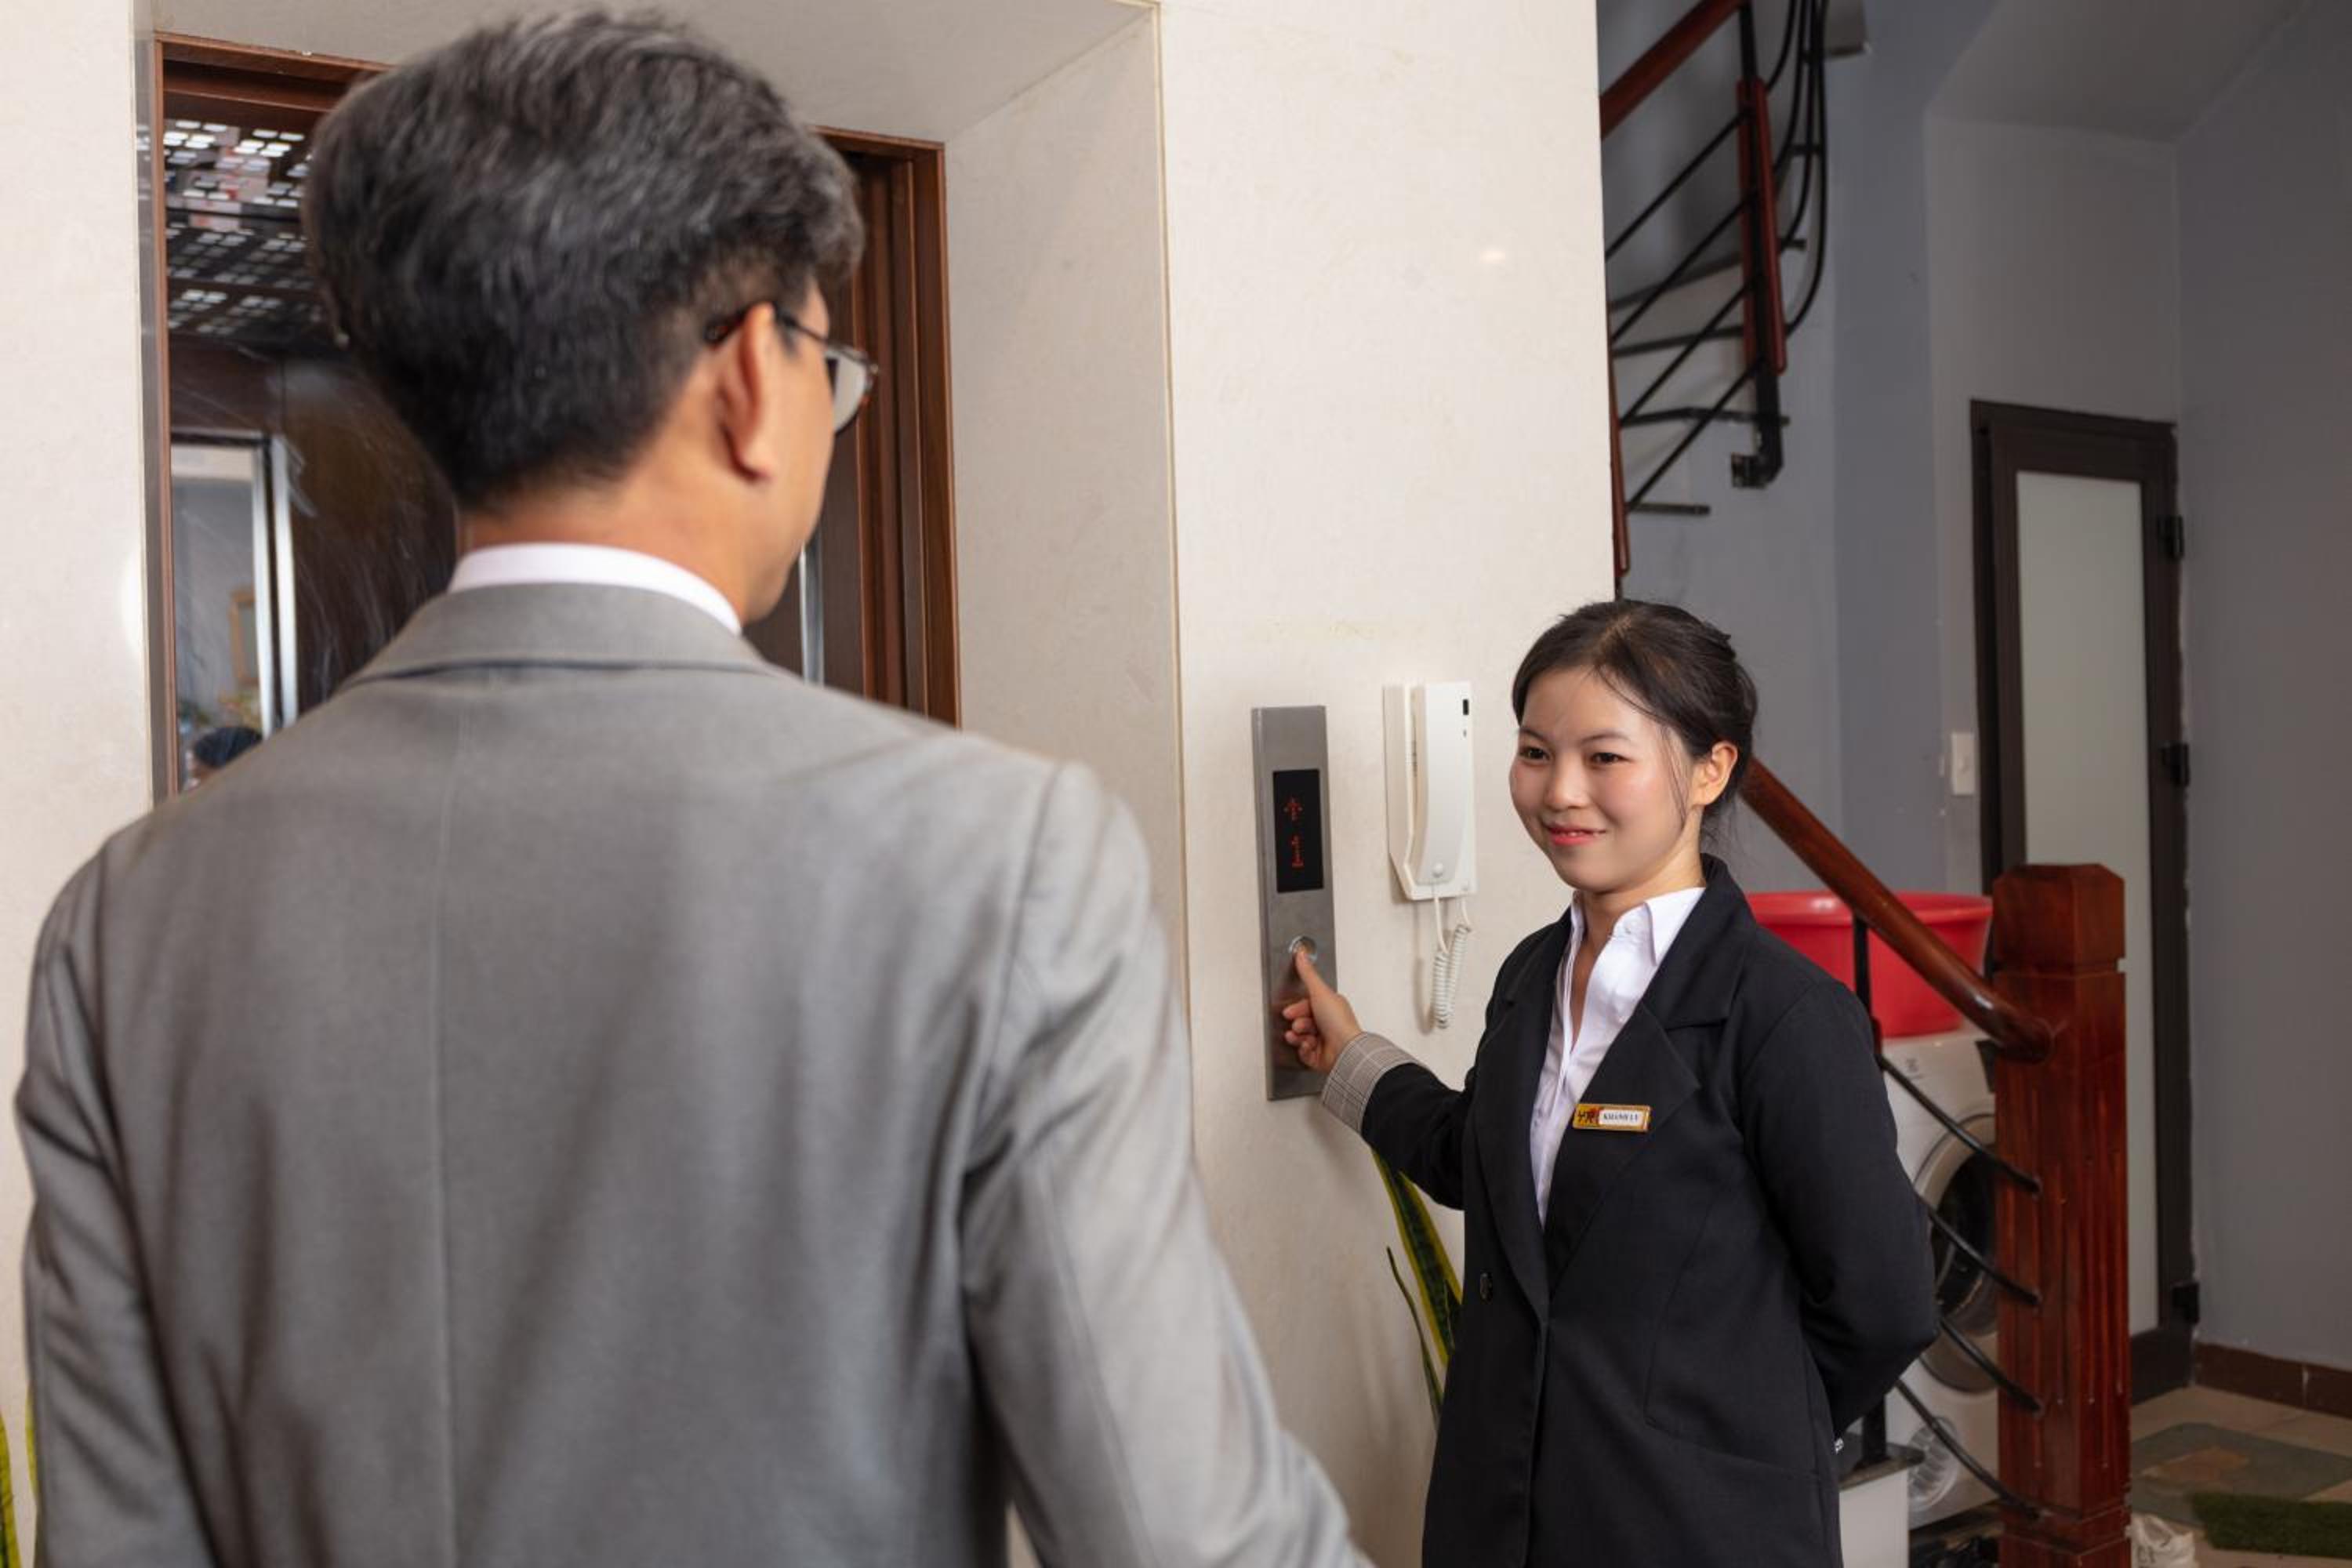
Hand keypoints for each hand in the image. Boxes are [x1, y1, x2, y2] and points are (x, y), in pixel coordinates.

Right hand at [1278, 948, 1362, 1073]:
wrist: (1344, 1049)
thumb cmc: (1338, 1022)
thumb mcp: (1320, 992)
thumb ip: (1308, 973)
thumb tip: (1301, 954)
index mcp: (1330, 1007)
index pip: (1306, 1006)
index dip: (1297, 1008)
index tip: (1290, 1012)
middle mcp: (1328, 1024)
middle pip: (1302, 1021)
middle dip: (1298, 1023)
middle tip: (1299, 1025)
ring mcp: (1324, 1041)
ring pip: (1301, 1036)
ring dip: (1298, 1036)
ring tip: (1301, 1037)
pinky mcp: (1319, 1057)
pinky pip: (1303, 1052)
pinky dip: (1303, 1049)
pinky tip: (1307, 1046)